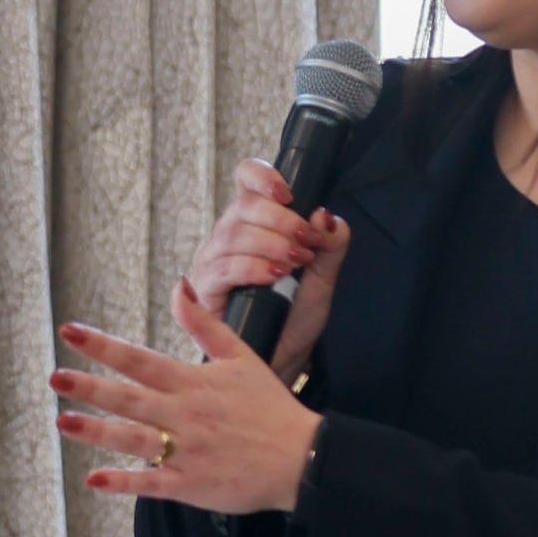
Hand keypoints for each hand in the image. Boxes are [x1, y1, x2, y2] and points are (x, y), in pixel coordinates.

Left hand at [52, 284, 323, 515]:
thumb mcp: (240, 356)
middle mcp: (185, 415)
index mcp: (192, 382)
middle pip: (130, 398)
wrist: (303, 457)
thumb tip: (178, 286)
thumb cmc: (269, 406)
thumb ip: (204, 324)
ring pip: (135, 439)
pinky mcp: (192, 484)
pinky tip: (93, 479)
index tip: (70, 332)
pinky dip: (123, 483)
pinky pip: (152, 484)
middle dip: (90, 387)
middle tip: (55, 377)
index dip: (103, 346)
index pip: (140, 360)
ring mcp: (187, 451)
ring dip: (97, 431)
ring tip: (62, 421)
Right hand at [185, 160, 348, 386]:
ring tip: (297, 262)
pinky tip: (274, 276)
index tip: (289, 194)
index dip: (263, 177)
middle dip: (281, 220)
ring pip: (234, 234)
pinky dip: (253, 267)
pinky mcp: (206, 289)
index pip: (247, 178)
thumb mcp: (323, 277)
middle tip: (307, 242)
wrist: (282, 359)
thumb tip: (325, 215)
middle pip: (243, 206)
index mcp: (255, 221)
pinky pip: (225, 267)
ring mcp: (214, 260)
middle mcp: (229, 235)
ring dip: (271, 244)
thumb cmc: (295, 316)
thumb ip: (331, 246)